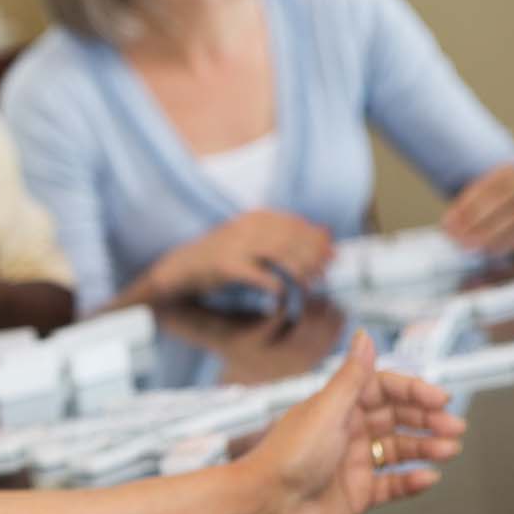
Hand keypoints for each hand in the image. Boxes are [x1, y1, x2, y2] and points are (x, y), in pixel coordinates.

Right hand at [153, 210, 333, 298]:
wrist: (182, 268)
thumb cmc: (225, 256)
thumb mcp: (257, 240)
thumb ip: (290, 236)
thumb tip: (328, 233)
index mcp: (256, 217)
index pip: (297, 224)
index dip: (317, 241)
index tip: (331, 257)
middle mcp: (247, 227)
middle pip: (293, 238)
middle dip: (313, 257)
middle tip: (324, 275)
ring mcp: (235, 245)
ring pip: (282, 255)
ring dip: (300, 271)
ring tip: (309, 286)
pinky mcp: (227, 266)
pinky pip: (263, 277)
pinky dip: (278, 287)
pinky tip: (283, 295)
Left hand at [241, 332, 466, 513]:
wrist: (268, 505)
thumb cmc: (287, 457)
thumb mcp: (326, 410)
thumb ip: (351, 376)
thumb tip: (363, 337)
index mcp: (338, 406)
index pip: (384, 389)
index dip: (413, 391)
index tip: (440, 398)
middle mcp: (348, 430)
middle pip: (397, 418)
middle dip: (427, 419)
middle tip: (454, 426)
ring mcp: (355, 460)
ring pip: (400, 449)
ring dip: (427, 447)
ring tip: (449, 449)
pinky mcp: (359, 490)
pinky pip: (394, 483)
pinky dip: (413, 480)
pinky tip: (428, 476)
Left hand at [443, 161, 513, 255]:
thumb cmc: (509, 194)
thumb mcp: (493, 188)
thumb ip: (471, 202)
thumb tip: (449, 224)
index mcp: (509, 171)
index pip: (483, 190)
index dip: (463, 208)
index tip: (447, 224)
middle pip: (497, 205)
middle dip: (473, 223)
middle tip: (455, 238)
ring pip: (511, 220)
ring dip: (487, 235)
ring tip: (468, 246)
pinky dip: (506, 242)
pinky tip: (490, 250)